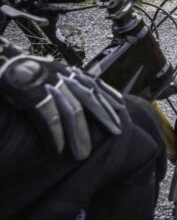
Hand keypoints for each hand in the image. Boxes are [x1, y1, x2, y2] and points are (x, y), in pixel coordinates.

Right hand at [0, 40, 124, 159]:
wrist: (3, 66)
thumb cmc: (21, 70)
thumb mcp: (48, 71)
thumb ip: (63, 82)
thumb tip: (74, 98)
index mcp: (66, 70)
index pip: (94, 83)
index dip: (109, 95)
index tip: (122, 107)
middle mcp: (62, 75)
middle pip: (90, 98)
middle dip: (105, 117)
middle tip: (116, 133)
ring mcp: (49, 84)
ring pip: (72, 111)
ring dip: (79, 134)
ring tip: (82, 154)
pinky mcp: (34, 95)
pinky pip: (49, 117)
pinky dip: (55, 134)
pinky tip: (58, 149)